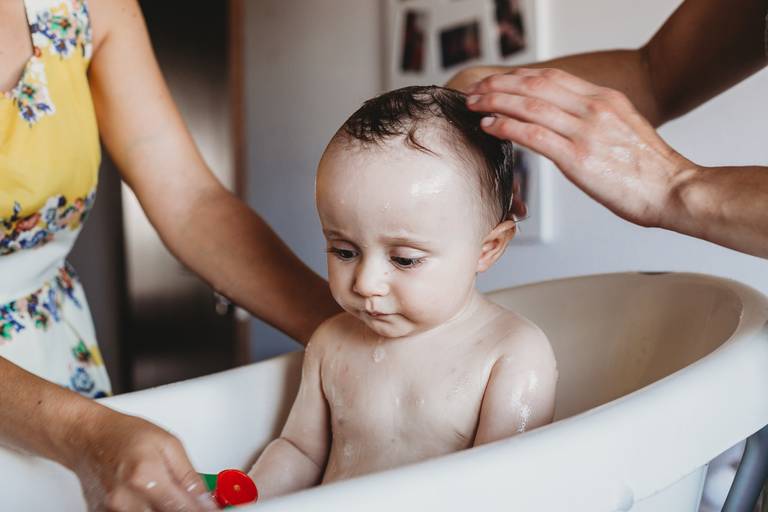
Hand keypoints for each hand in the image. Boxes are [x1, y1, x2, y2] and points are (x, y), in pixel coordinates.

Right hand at [70, 407, 216, 510]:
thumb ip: (189, 476)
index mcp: (146, 476)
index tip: (211, 511)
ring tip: (164, 495)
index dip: (201, 511)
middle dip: (182, 509)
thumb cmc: (125, 435)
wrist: (88, 437)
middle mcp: (125, 499)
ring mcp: (111, 511)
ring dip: (164, 510)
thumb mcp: (169, 445)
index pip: (183, 508)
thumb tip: (206, 499)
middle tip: (187, 500)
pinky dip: (146, 511)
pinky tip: (149, 500)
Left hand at [466, 68, 696, 228]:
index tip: (498, 81)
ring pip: (529, 105)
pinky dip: (507, 127)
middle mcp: (594, 109)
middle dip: (500, 85)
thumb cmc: (651, 171)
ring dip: (495, 102)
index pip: (553, 78)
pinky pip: (533, 135)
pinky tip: (489, 126)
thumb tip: (570, 126)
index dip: (520, 77)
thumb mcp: (624, 132)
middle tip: (476, 89)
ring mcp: (585, 131)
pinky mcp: (578, 158)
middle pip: (535, 85)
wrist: (675, 190)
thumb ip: (597, 123)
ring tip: (474, 105)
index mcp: (605, 100)